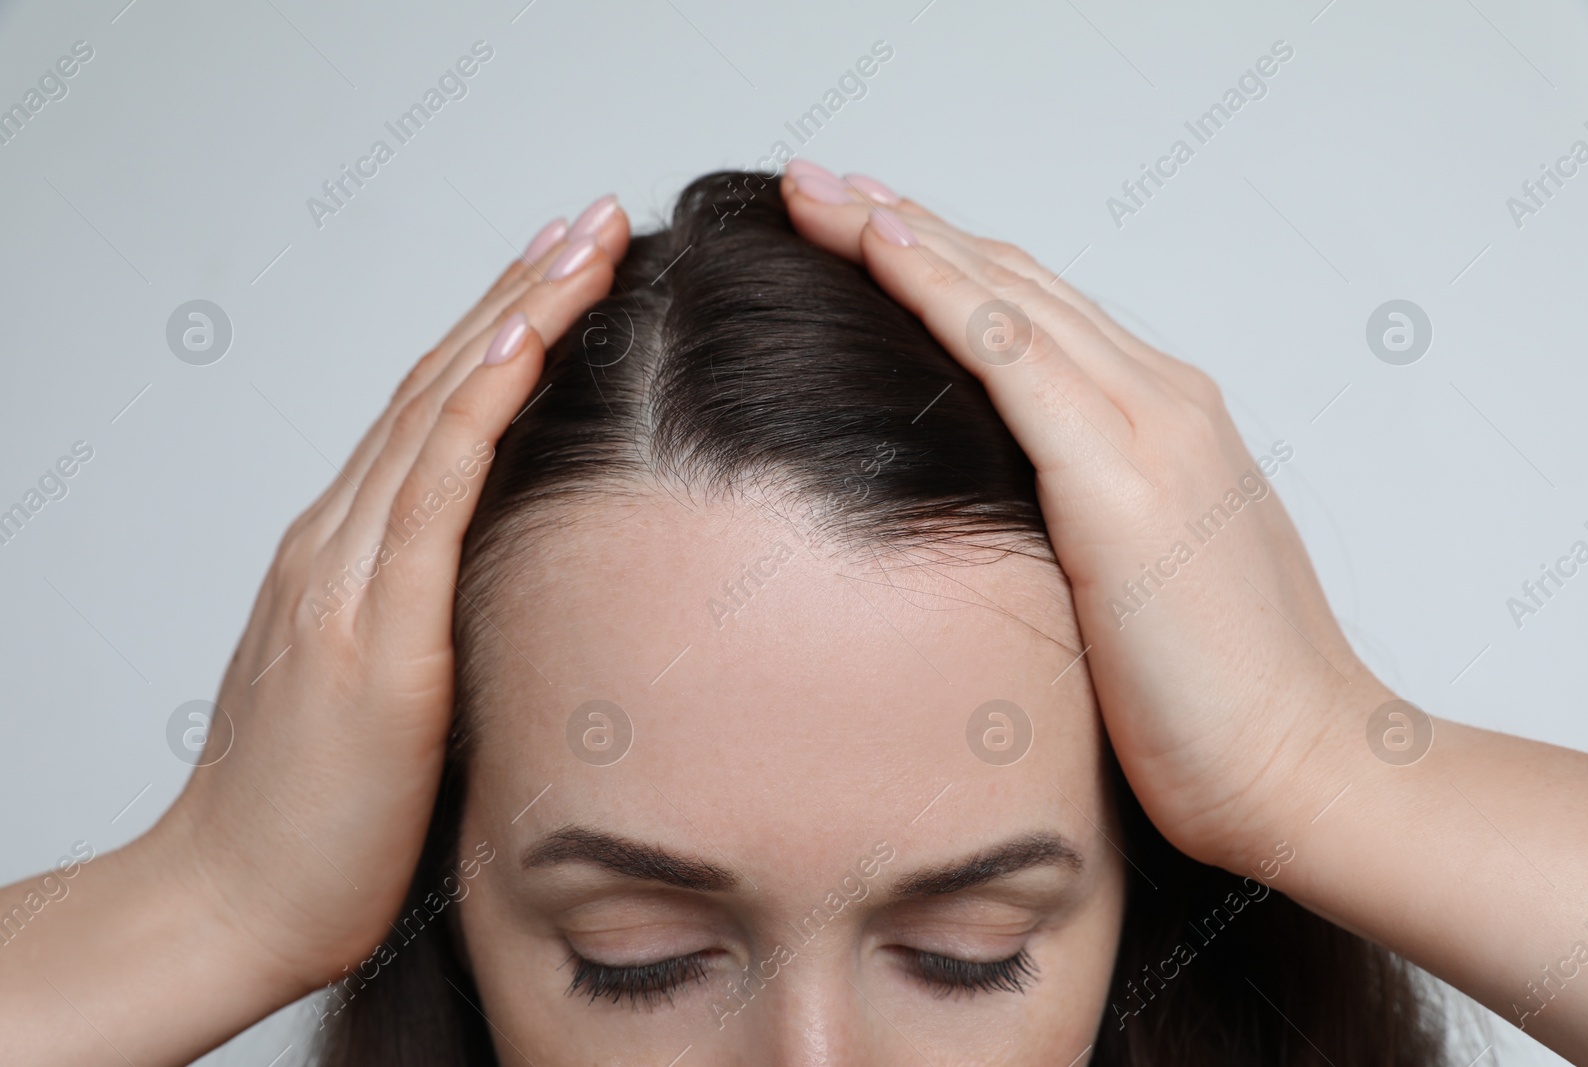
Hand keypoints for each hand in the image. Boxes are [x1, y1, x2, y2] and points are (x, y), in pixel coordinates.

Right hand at [150, 203, 627, 990]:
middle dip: (522, 291)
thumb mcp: (393, 689)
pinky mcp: (367, 633)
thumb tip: (524, 591)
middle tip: (593, 218)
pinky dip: (475, 409)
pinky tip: (522, 346)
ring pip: (434, 412)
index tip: (572, 267)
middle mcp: (342, 542)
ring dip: (515, 317)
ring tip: (583, 246)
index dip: (505, 328)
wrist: (233, 897)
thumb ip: (439, 620)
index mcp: (352, 554)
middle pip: (439, 383)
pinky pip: (426, 493)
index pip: (436, 410)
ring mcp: (346, 577)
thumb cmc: (321, 813)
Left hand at [781, 166, 1384, 872]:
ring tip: (815, 192)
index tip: (858, 226)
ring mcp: (1152, 432)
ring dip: (902, 234)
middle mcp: (1163, 404)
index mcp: (1164, 426)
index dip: (944, 263)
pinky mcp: (1125, 482)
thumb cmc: (1218, 700)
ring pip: (1006, 298)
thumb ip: (1078, 525)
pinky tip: (879, 248)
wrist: (1304, 767)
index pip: (1035, 314)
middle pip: (1013, 284)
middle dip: (905, 224)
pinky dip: (942, 293)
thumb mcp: (1134, 584)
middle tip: (814, 183)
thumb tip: (994, 522)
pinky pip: (1013, 356)